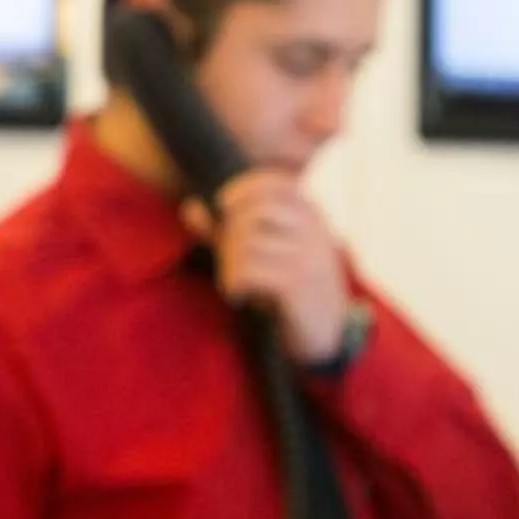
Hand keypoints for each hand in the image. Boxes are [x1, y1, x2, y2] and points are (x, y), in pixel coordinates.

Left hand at [187, 171, 350, 363]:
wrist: (328, 334)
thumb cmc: (292, 289)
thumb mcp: (267, 254)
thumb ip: (229, 231)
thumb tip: (190, 208)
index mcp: (312, 217)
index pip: (275, 184)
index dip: (243, 188)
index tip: (223, 205)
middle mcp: (314, 232)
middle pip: (254, 213)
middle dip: (229, 236)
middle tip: (228, 262)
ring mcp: (308, 258)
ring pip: (247, 244)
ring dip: (228, 266)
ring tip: (233, 283)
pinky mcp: (298, 286)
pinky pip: (249, 271)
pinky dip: (233, 283)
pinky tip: (237, 297)